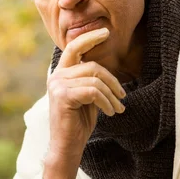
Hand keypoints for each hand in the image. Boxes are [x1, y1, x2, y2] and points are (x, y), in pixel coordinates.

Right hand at [43, 28, 125, 178]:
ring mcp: (57, 85)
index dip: (90, 38)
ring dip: (111, 95)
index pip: (74, 47)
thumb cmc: (79, 122)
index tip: (106, 32)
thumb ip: (90, 80)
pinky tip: (110, 112)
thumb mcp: (86, 96)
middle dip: (112, 80)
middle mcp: (56, 76)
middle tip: (123, 96)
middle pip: (92, 65)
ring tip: (117, 108)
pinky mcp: (63, 96)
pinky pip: (93, 91)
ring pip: (95, 79)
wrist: (67, 146)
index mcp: (61, 73)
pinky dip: (106, 102)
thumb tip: (105, 69)